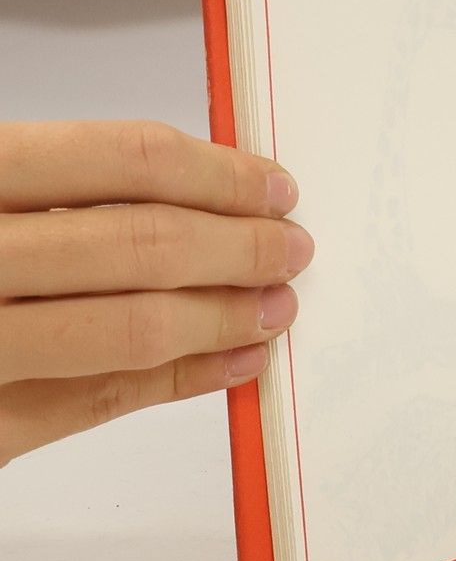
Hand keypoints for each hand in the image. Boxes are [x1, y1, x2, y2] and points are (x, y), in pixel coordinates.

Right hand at [1, 121, 311, 466]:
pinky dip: (181, 381)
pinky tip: (230, 364)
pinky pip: (94, 401)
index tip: (274, 184)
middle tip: (292, 247)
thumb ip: (58, 188)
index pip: (123, 159)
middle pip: (140, 244)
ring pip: (128, 330)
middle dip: (239, 248)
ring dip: (222, 317)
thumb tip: (199, 182)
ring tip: (274, 307)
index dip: (218, 171)